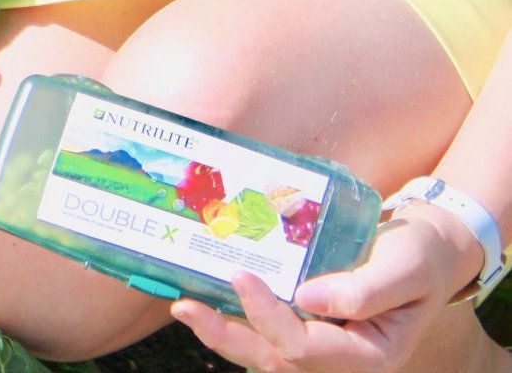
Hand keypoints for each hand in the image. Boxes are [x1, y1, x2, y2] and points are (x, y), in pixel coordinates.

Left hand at [169, 206, 485, 371]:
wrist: (426, 250)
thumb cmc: (418, 257)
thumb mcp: (405, 267)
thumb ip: (365, 288)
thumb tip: (310, 298)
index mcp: (367, 355)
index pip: (306, 348)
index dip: (268, 316)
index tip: (242, 277)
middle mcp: (338, 359)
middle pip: (274, 360)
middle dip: (227, 336)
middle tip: (186, 308)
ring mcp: (321, 346)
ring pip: (264, 352)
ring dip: (223, 332)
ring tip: (184, 306)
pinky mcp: (307, 325)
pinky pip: (266, 332)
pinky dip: (236, 318)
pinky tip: (207, 295)